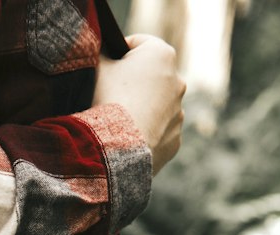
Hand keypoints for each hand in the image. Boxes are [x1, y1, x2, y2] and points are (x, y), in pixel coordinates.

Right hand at [92, 35, 185, 174]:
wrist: (119, 146)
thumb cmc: (110, 99)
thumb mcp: (99, 66)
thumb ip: (104, 53)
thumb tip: (104, 52)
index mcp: (162, 54)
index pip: (138, 44)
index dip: (119, 53)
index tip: (107, 66)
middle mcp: (177, 81)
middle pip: (151, 76)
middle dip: (134, 82)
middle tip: (112, 94)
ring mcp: (179, 112)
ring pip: (157, 105)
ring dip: (143, 108)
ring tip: (122, 120)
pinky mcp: (175, 139)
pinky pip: (159, 132)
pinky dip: (147, 133)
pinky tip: (130, 138)